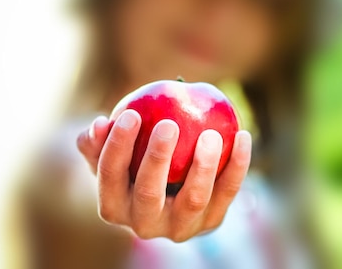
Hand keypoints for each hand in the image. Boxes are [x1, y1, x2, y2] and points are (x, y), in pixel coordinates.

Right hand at [76, 109, 251, 241]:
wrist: (172, 196)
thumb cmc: (135, 164)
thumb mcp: (114, 153)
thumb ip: (100, 139)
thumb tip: (99, 123)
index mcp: (114, 207)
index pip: (109, 176)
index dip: (116, 146)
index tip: (131, 113)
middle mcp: (145, 225)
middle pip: (149, 194)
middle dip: (156, 158)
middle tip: (168, 124)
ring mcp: (181, 228)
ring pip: (194, 199)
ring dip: (203, 166)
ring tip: (211, 134)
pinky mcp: (211, 222)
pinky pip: (228, 191)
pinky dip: (237, 165)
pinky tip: (243, 135)